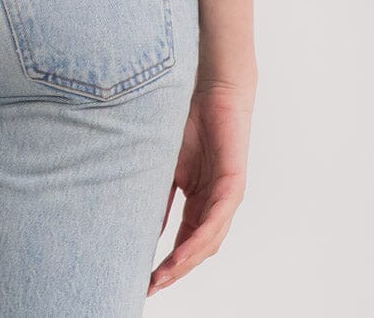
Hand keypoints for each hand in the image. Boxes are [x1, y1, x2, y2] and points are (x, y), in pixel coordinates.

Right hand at [148, 78, 254, 295]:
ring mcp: (226, 196)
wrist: (211, 88)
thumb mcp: (166, 163)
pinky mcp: (233, 185)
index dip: (167, 263)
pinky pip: (217, 219)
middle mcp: (215, 204)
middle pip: (197, 248)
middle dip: (175, 270)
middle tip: (152, 286)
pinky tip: (185, 252)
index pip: (184, 241)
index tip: (145, 279)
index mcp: (199, 200)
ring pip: (208, 240)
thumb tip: (140, 225)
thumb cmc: (188, 120)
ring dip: (186, 261)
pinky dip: (200, 238)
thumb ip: (158, 193)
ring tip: (164, 275)